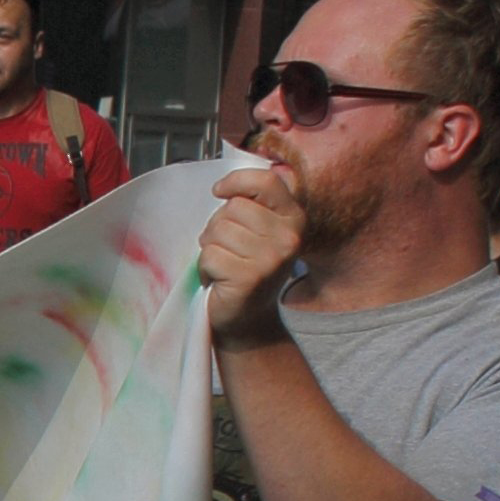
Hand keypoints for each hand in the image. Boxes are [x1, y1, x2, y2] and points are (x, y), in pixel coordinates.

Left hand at [198, 161, 306, 344]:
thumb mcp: (259, 233)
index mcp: (294, 219)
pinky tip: (219, 280)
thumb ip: (251, 206)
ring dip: (210, 249)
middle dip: (218, 226)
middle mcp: (288, 236)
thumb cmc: (247, 270)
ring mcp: (271, 258)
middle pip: (233, 207)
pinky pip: (209, 255)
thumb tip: (223, 188)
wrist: (249, 320)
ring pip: (218, 231)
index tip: (219, 191)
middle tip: (227, 250)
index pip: (266, 180)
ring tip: (224, 266)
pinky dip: (205, 268)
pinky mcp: (249, 277)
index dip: (237, 181)